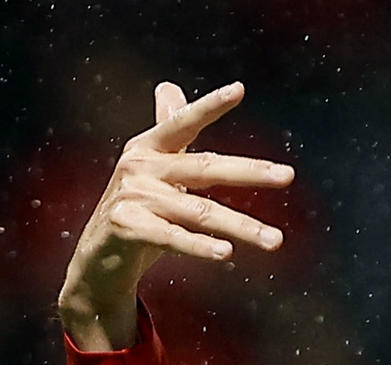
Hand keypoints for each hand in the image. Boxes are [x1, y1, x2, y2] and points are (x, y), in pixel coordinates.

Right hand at [58, 81, 294, 351]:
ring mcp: (133, 196)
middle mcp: (141, 167)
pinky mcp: (127, 227)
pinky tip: (226, 252)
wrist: (102, 252)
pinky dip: (199, 246)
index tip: (238, 90)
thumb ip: (167, 128)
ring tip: (276, 240)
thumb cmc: (138, 204)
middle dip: (249, 171)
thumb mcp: (152, 165)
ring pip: (199, 212)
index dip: (209, 106)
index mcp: (150, 147)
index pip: (185, 123)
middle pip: (205, 168)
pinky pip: (172, 238)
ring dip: (241, 227)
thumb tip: (169, 86)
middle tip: (288, 175)